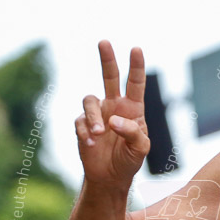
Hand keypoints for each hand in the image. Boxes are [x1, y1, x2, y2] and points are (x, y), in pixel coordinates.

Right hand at [74, 40, 149, 186]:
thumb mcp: (140, 149)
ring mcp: (97, 114)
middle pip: (109, 76)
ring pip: (90, 101)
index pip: (135, 83)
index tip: (136, 49)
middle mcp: (114, 106)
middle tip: (104, 42)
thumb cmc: (129, 160)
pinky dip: (85, 132)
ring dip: (93, 117)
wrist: (110, 177)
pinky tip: (91, 144)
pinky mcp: (82, 124)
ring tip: (99, 134)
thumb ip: (132, 132)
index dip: (136, 66)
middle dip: (107, 59)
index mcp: (133, 108)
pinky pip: (79, 121)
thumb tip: (113, 120)